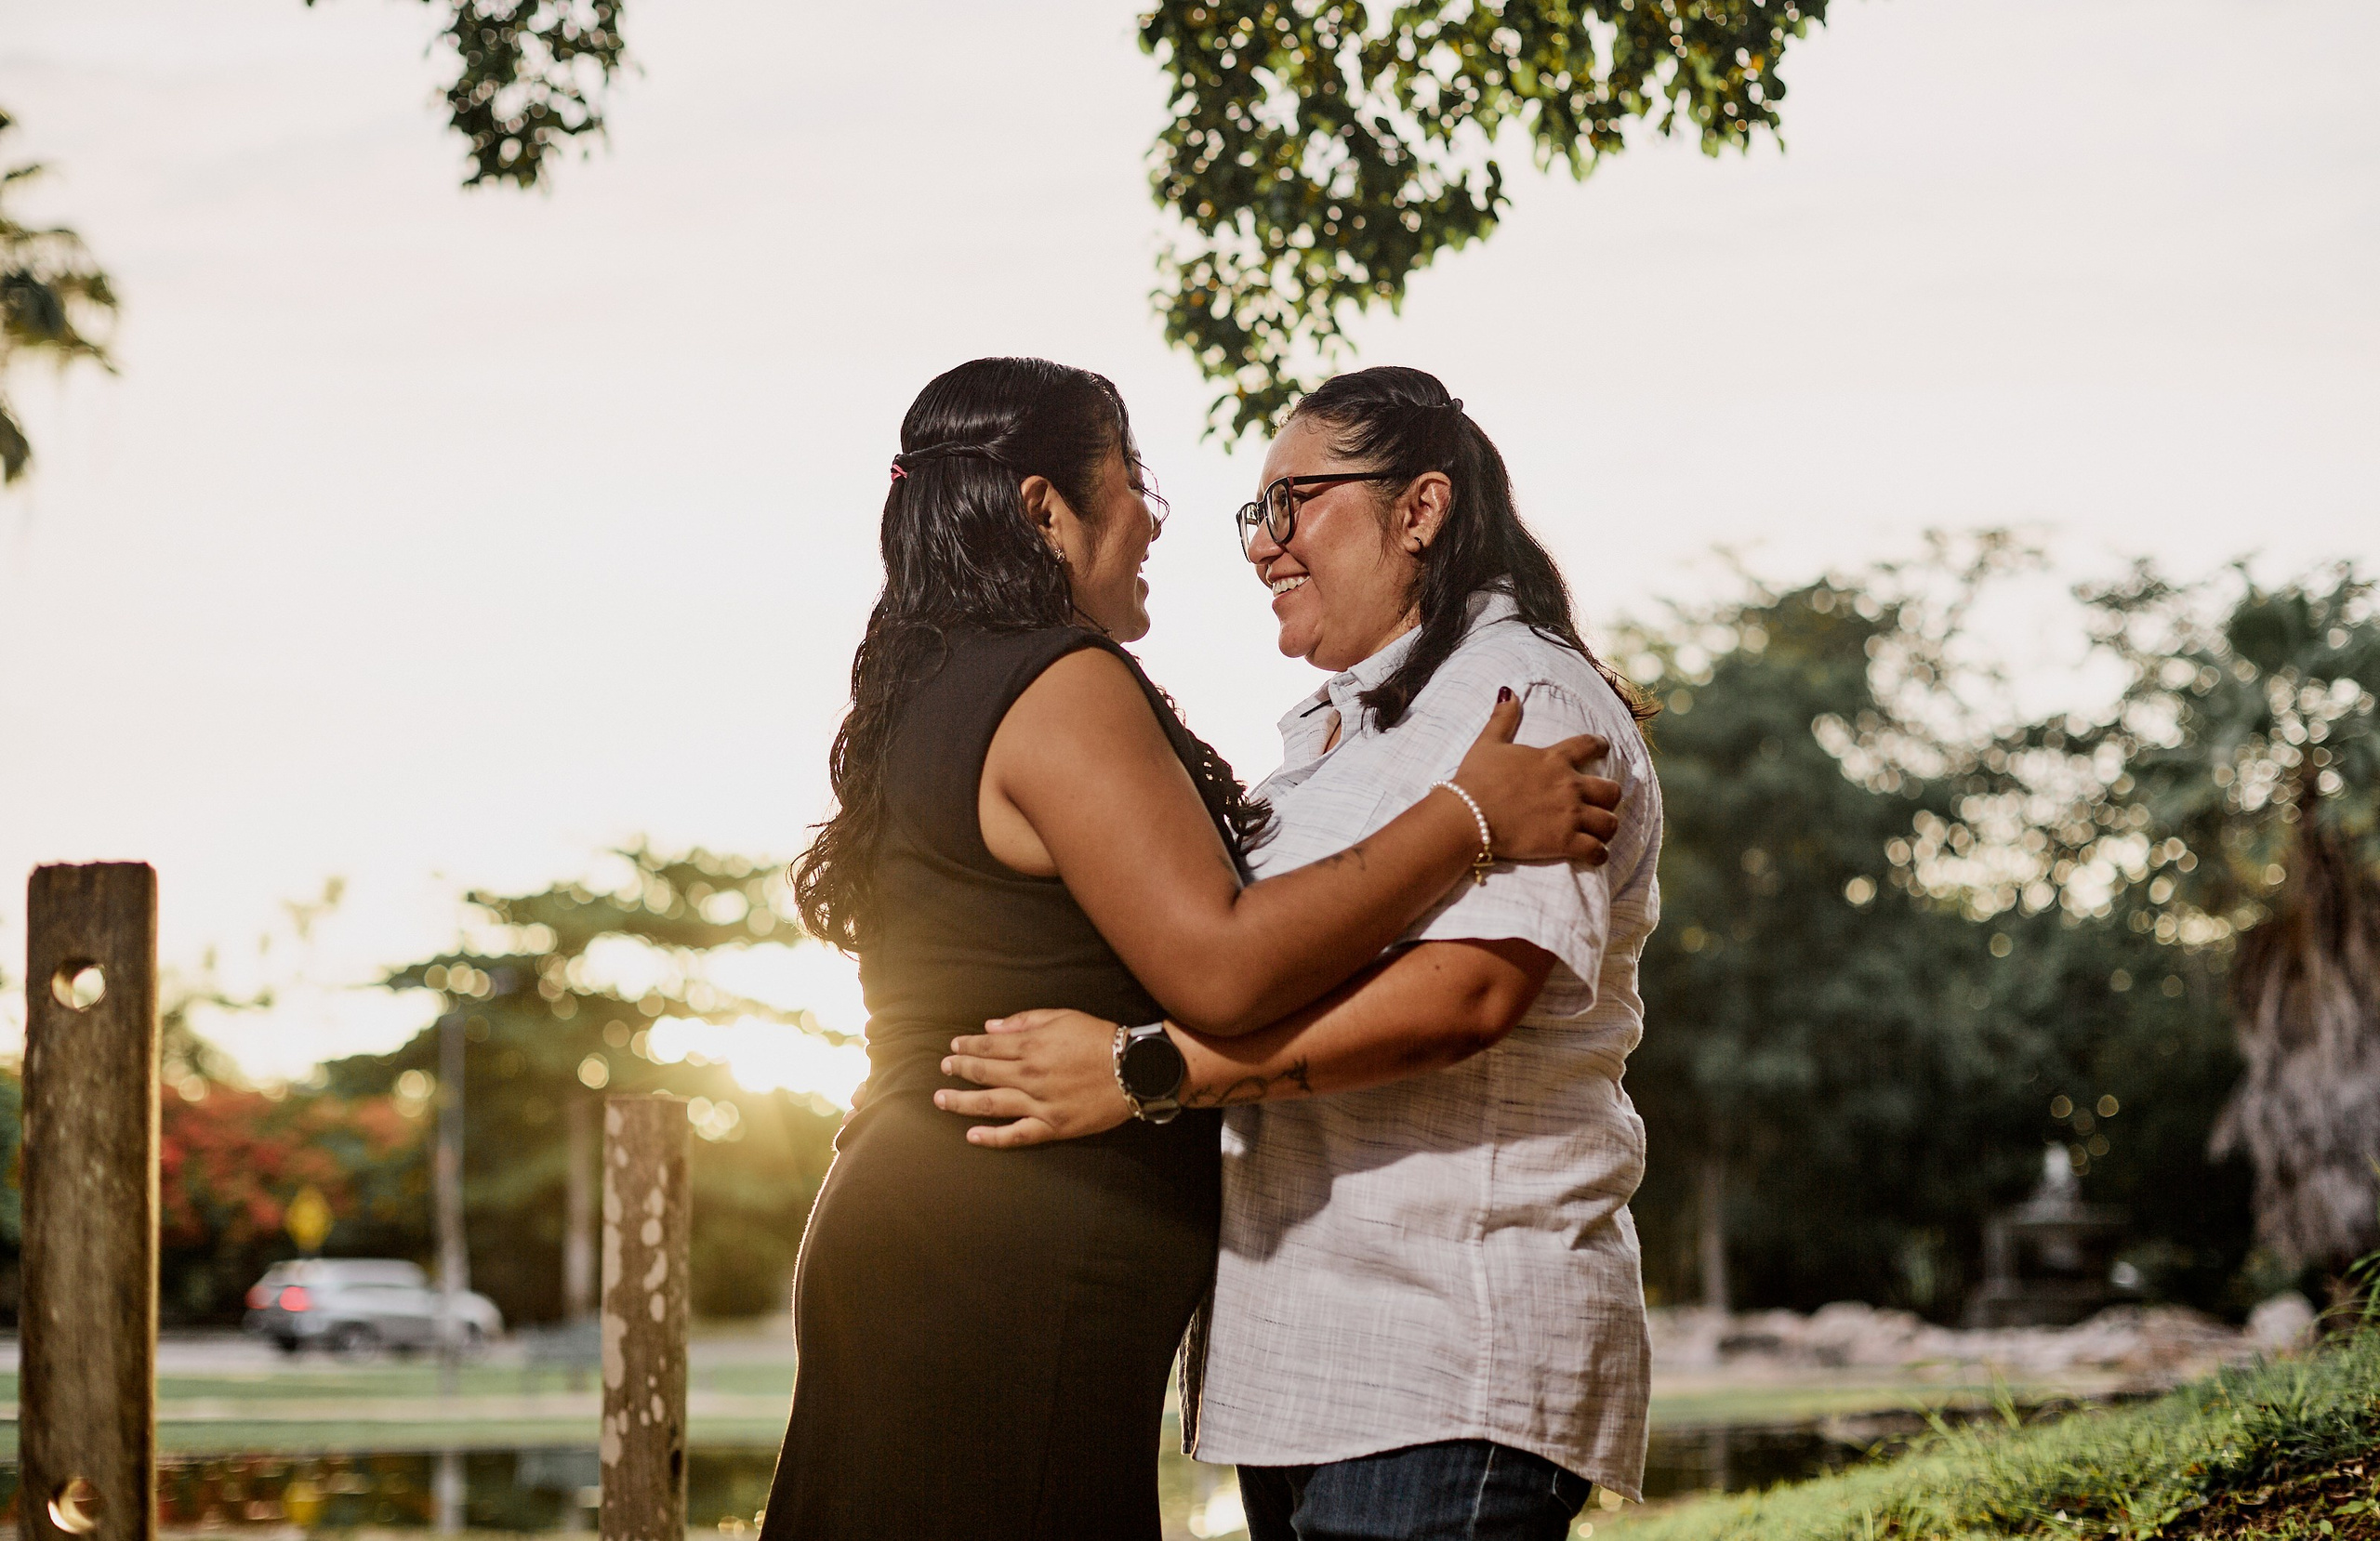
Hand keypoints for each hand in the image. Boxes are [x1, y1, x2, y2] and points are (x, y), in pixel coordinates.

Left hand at [935, 1009, 1133, 1148]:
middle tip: (944, 1069)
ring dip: (962, 1102)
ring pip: (991, 1104)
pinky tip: (972, 1135)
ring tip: (942, 1100)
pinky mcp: (1052, 1126)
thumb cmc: (1100, 1039)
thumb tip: (990, 1028)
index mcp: (1031, 1046)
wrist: (1134, 1070)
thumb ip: (1024, 1022)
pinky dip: (992, 1138)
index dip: (966, 1047)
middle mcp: (1029, 1075)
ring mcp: (1039, 1104)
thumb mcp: (1063, 1017)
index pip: (987, 1047)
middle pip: (983, 1073)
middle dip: (959, 1070)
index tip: (953, 1047)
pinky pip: (1017, 1135)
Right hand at [1451, 690, 1620, 865]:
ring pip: (1609, 822)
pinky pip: (1596, 851)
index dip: (1599, 746)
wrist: (1468, 814)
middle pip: (1610, 790)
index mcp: (1553, 760)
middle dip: (1609, 797)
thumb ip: (1503, 718)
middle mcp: (1568, 786)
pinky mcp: (1563, 842)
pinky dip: (1598, 854)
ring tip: (1601, 831)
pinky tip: (1595, 855)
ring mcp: (1568, 815)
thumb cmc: (1474, 779)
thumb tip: (1508, 691)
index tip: (1603, 749)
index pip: (1588, 745)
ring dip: (1607, 827)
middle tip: (1602, 802)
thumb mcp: (1488, 743)